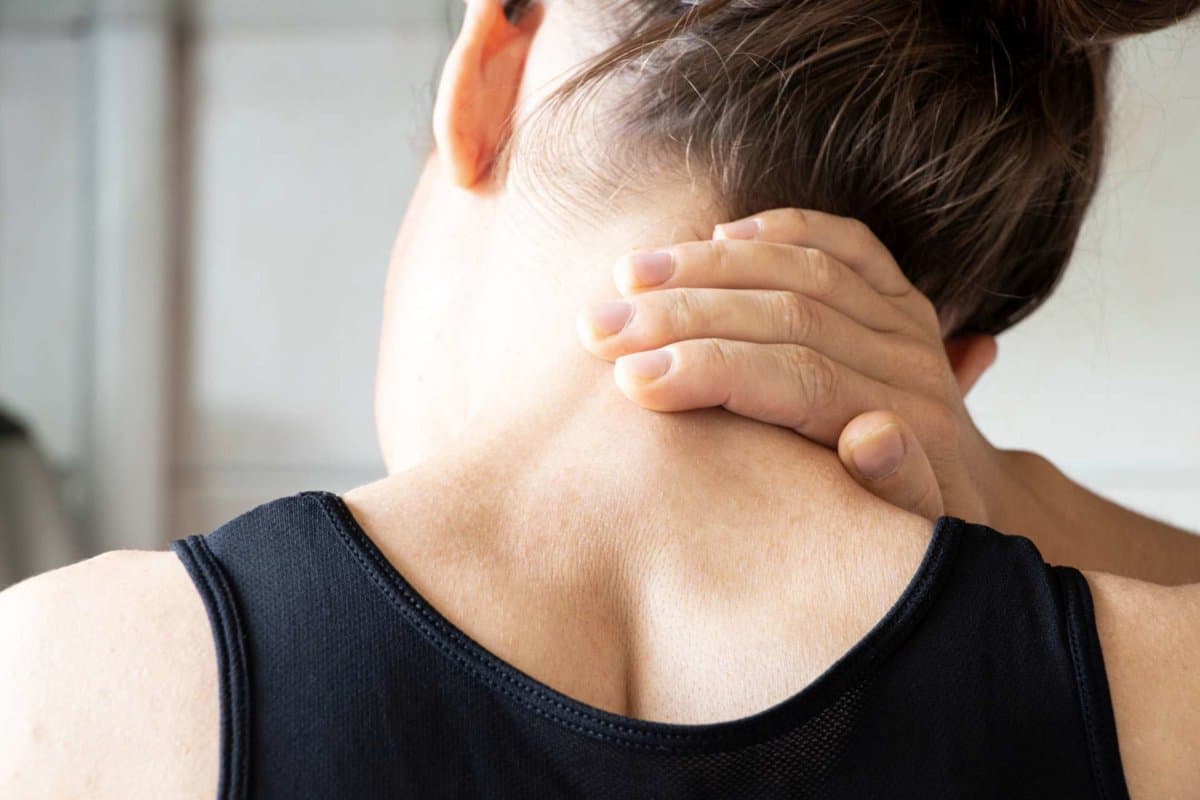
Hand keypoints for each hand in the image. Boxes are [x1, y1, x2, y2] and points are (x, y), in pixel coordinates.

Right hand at [577, 208, 1000, 522]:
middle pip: (787, 312)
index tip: (631, 378)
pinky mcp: (900, 295)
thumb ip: (902, 492)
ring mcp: (907, 319)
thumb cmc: (918, 532)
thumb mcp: (918, 539)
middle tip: (597, 326)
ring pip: (803, 266)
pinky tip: (722, 231)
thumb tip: (874, 434)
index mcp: (910, 420)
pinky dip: (783, 228)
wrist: (970, 498)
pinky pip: (846, 240)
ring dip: (707, 265)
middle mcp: (910, 359)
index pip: (795, 378)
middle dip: (683, 314)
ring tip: (627, 275)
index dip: (709, 371)